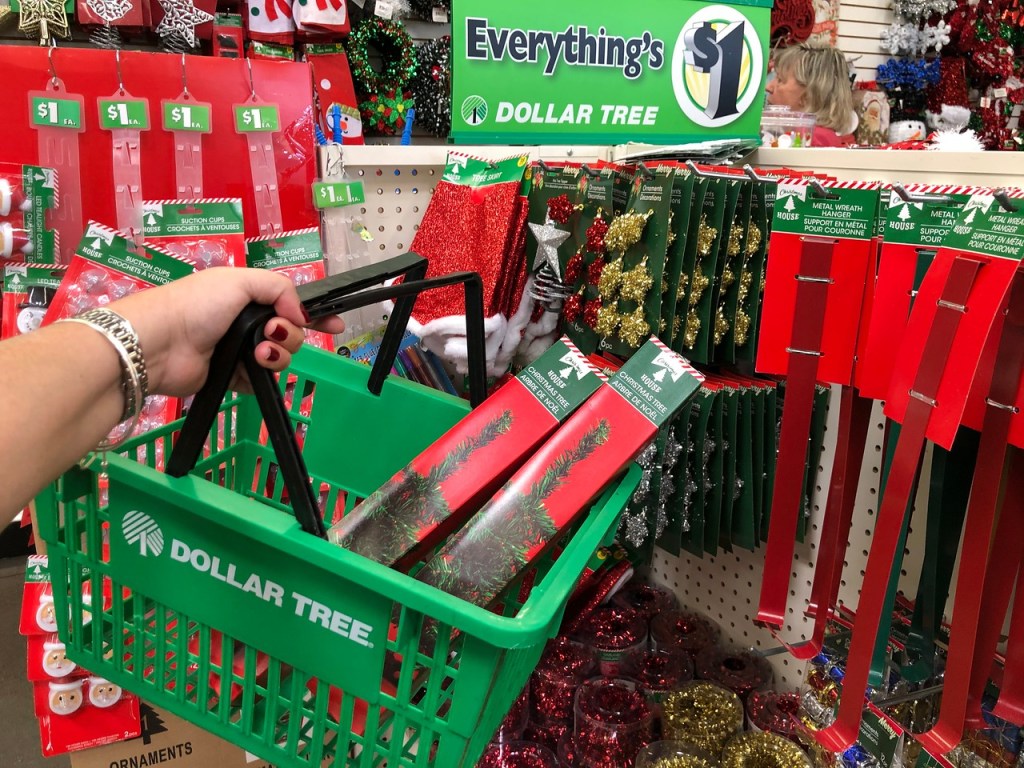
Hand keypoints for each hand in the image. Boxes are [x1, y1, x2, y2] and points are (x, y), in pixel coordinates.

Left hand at [111, 268, 343, 396]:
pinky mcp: (232, 378)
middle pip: (291, 335)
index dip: (316, 316)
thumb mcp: (240, 281)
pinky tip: (247, 370)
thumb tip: (300, 314)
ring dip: (276, 356)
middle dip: (289, 335)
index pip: (292, 306)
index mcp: (249, 297)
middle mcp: (247, 324)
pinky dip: (258, 378)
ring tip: (257, 353)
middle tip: (272, 333)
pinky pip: (261, 382)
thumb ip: (280, 289)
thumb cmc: (196, 305)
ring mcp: (240, 352)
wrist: (160, 343)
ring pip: (280, 360)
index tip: (336, 326)